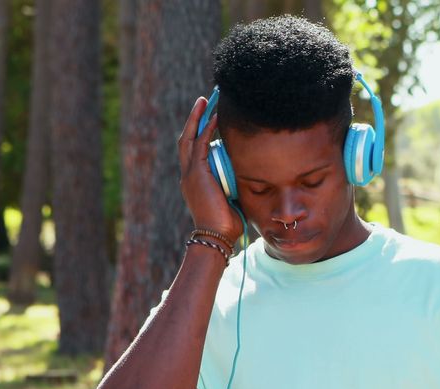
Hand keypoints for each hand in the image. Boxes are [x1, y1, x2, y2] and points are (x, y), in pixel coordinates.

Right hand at [178, 97, 242, 243]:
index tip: (210, 117)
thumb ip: (235, 183)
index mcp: (195, 180)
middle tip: (204, 102)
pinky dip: (205, 130)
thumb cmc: (228, 222)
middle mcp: (189, 174)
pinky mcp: (196, 174)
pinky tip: (214, 118)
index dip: (200, 132)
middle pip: (188, 138)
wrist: (218, 235)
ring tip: (205, 102)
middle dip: (195, 119)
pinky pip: (199, 145)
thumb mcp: (232, 197)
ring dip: (197, 119)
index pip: (195, 149)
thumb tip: (251, 173)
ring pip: (189, 138)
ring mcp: (190, 173)